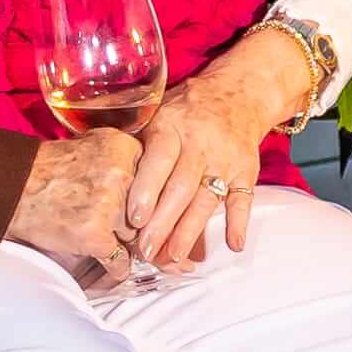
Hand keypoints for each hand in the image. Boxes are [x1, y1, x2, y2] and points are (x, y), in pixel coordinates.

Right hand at [5, 132, 144, 270]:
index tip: (140, 207)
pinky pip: (120, 261)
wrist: (10, 189)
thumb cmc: (49, 170)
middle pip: (149, 210)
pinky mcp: (96, 234)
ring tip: (97, 232)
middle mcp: (122, 173)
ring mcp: (109, 205)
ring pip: (134, 236)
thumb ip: (126, 159)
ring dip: (122, 242)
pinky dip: (115, 267)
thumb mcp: (94, 145)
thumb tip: (161, 187)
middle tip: (113, 221)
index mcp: (125, 147)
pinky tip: (107, 261)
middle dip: (134, 221)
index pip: (157, 181)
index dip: (147, 198)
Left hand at [109, 38, 296, 276]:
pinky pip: (242, 199)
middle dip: (164, 222)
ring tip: (174, 259)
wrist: (238, 93)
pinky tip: (232, 245)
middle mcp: (200, 143)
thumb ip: (136, 145)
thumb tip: (105, 181)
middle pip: (182, 187)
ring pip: (207, 199)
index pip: (159, 160)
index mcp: (171, 127)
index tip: (135, 219)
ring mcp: (225, 159)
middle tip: (147, 251)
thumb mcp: (156, 114)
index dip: (147, 190)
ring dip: (191, 231)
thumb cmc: (185, 111)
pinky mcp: (246, 172)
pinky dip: (238, 223)